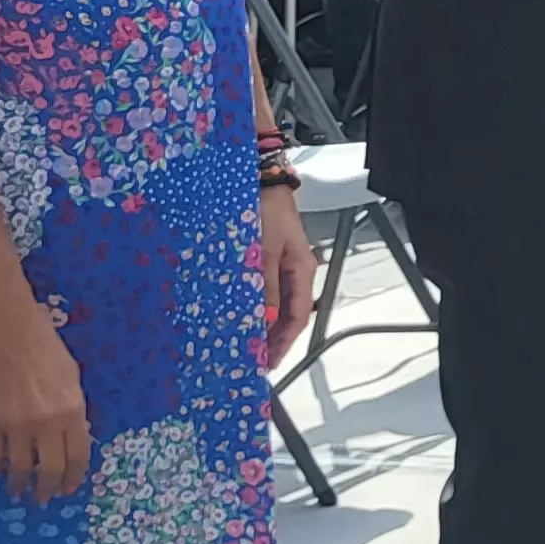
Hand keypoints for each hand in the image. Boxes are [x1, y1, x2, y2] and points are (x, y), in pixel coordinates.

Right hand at [0, 301, 91, 500]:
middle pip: (48, 468)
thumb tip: (70, 434)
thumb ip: (71, 408)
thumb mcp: (71, 376)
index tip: (67, 488)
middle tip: (42, 498)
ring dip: (18, 483)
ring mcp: (15, 423)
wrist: (6, 327)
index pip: (77, 455)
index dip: (72, 476)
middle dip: (46, 488)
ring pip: (18, 466)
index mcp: (72, 410)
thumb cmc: (44, 344)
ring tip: (16, 491)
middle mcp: (46, 422)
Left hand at [258, 184, 319, 368]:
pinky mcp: (268, 260)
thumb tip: (264, 319)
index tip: (269, 361)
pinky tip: (242, 314)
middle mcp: (296, 272)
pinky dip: (257, 307)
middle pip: (289, 314)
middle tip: (255, 360)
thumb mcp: (264, 251)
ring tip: (247, 343)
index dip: (284, 341)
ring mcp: (282, 266)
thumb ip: (266, 286)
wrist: (261, 182)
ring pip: (277, 304)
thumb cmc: (265, 212)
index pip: (298, 315)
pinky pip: (266, 290)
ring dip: (264, 325)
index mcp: (302, 270)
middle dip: (274, 339)